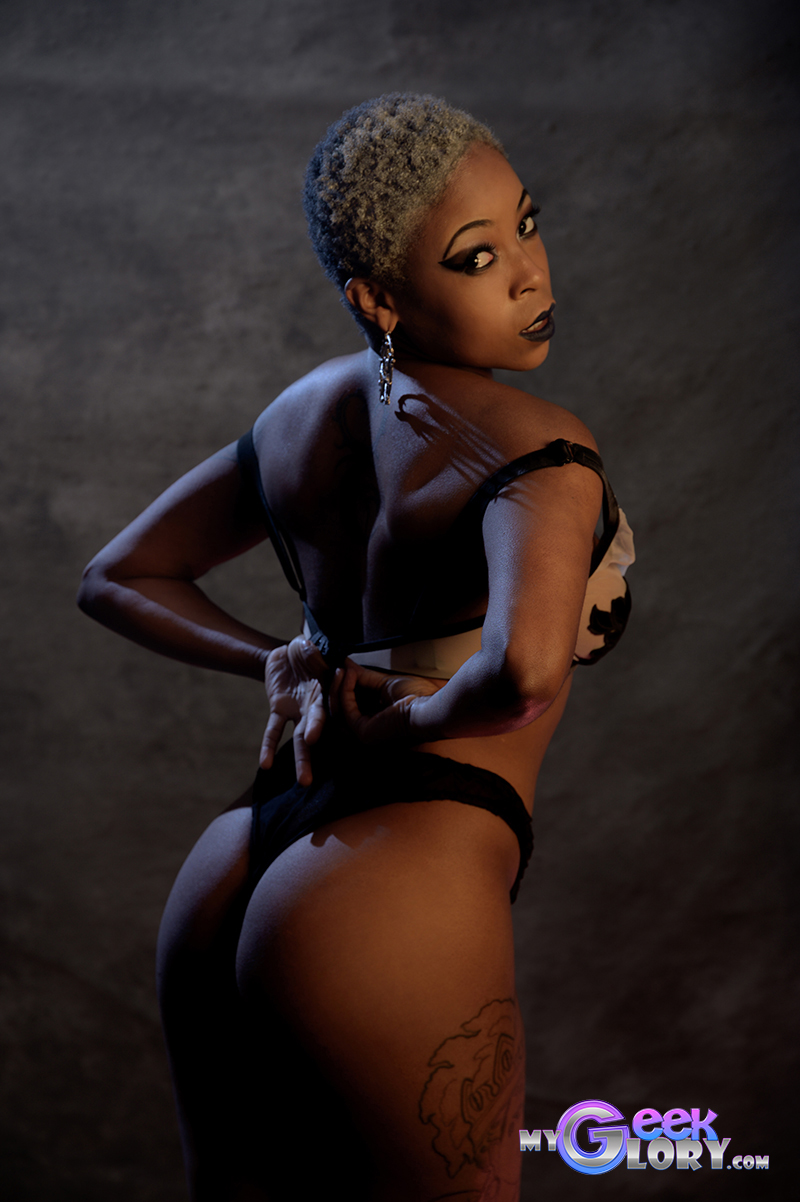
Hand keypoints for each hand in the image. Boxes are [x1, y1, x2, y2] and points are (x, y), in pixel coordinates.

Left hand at [260, 637, 328, 783]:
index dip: (319, 723)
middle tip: (308, 781)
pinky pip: (274, 730)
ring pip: (298, 739)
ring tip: (302, 782)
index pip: (324, 710)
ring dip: (300, 760)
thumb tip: (317, 654)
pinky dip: (269, 746)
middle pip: (312, 735)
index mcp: (325, 692)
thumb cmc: (308, 648)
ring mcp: (297, 711)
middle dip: (308, 757)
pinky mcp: (279, 710)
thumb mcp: (310, 645)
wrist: (290, 651)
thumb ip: (314, 652)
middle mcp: (313, 706)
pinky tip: (265, 764)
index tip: (314, 736)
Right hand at [332, 661, 443, 745]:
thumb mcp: (384, 683)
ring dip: (336, 687)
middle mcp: (366, 729)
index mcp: (374, 720)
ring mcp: (363, 734)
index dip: (341, 687)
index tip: (339, 668)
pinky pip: (344, 709)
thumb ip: (363, 677)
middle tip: (333, 667)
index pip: (349, 704)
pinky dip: (343, 690)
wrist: (429, 707)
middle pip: (339, 709)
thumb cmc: (416, 697)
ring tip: (339, 669)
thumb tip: (346, 665)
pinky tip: (347, 675)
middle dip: (333, 687)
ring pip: (337, 710)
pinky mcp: (362, 732)